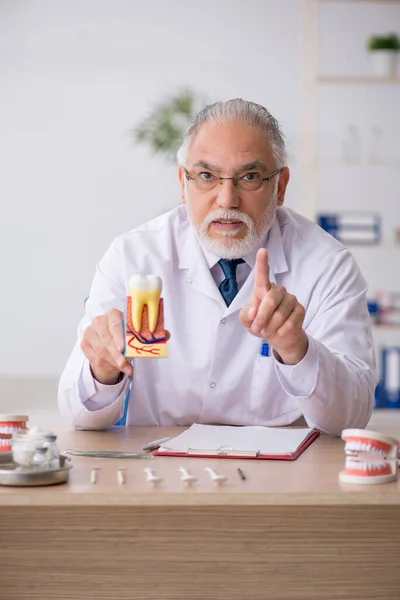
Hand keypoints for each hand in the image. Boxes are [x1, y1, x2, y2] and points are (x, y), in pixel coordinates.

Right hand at [81, 309, 132, 384]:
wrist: (111, 344)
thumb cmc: (123, 337)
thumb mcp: (130, 336)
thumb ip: (132, 340)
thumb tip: (137, 349)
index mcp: (112, 314)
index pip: (115, 324)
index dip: (118, 337)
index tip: (122, 349)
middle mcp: (99, 320)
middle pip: (107, 339)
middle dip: (116, 354)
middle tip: (124, 364)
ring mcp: (89, 331)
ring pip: (101, 350)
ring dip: (113, 362)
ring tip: (125, 368)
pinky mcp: (84, 343)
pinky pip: (95, 357)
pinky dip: (106, 364)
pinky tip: (115, 367)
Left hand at [239, 248, 307, 364]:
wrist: (278, 336)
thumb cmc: (260, 324)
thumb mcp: (247, 321)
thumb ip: (246, 315)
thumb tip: (254, 311)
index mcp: (262, 289)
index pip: (262, 275)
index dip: (262, 263)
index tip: (262, 251)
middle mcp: (278, 290)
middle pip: (270, 300)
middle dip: (261, 318)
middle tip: (257, 328)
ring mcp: (291, 299)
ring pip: (279, 314)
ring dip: (270, 327)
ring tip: (267, 330)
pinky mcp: (300, 309)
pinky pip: (290, 322)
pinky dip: (281, 331)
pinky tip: (279, 331)